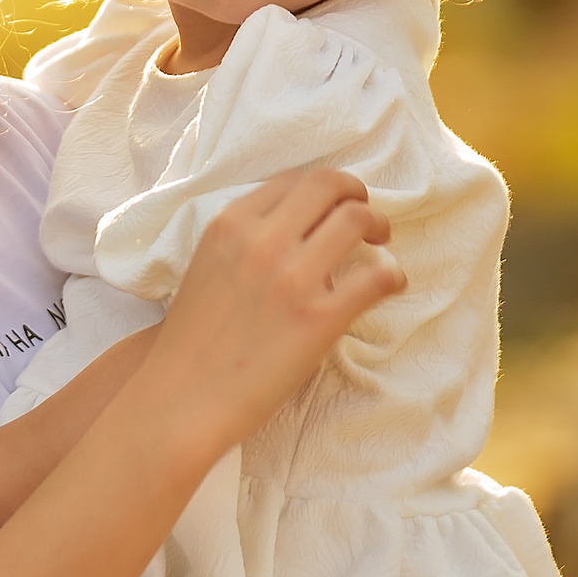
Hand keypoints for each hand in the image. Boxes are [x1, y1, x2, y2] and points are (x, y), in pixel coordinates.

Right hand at [150, 167, 406, 455]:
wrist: (184, 396)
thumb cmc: (193, 339)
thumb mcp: (207, 266)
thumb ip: (244, 240)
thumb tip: (295, 232)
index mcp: (229, 225)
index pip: (293, 180)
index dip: (323, 188)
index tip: (334, 205)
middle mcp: (261, 242)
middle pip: (328, 184)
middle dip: (356, 193)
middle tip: (366, 215)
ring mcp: (291, 278)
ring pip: (357, 219)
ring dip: (378, 224)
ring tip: (380, 243)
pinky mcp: (319, 318)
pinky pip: (377, 277)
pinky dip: (393, 275)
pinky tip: (391, 284)